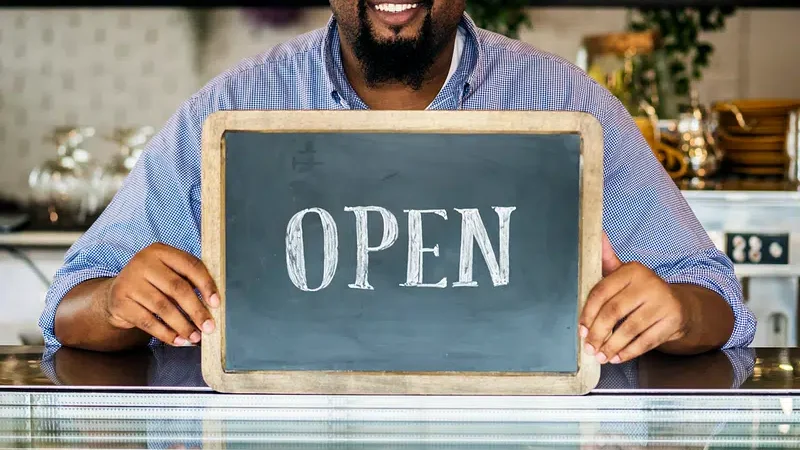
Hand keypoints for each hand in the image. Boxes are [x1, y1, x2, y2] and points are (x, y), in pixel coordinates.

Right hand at [104, 243, 219, 346]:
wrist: (116, 294)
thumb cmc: (153, 284)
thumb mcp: (168, 274)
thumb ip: (188, 282)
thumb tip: (213, 305)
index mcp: (160, 251)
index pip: (190, 265)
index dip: (206, 284)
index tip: (216, 303)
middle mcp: (143, 262)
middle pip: (178, 288)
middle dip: (196, 310)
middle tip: (209, 327)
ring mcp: (129, 282)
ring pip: (163, 307)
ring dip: (183, 326)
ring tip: (195, 337)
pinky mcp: (121, 302)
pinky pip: (148, 322)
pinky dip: (166, 334)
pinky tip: (178, 340)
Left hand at [579, 233, 690, 363]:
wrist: (681, 306)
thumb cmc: (643, 291)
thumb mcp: (626, 274)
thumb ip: (608, 260)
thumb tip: (596, 234)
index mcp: (633, 270)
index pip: (602, 292)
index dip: (588, 313)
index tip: (581, 330)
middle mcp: (649, 283)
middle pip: (614, 311)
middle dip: (597, 333)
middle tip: (588, 347)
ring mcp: (663, 303)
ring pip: (629, 329)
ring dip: (611, 346)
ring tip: (600, 356)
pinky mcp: (673, 321)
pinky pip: (646, 341)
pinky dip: (629, 352)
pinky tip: (617, 357)